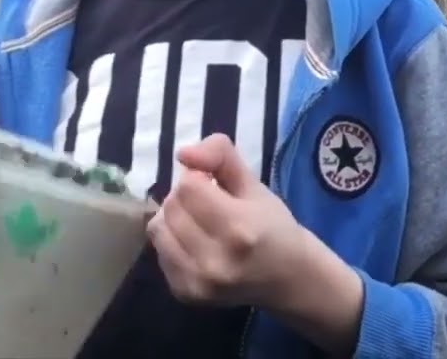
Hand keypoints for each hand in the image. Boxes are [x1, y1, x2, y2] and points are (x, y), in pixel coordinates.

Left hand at [146, 133, 306, 307]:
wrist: (288, 278)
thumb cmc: (273, 227)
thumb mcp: (255, 184)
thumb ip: (221, 157)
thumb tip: (183, 153)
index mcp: (239, 228)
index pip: (188, 186)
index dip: (199, 177)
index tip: (215, 185)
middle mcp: (215, 260)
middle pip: (171, 206)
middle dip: (185, 196)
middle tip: (208, 203)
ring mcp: (197, 282)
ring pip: (158, 228)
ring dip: (174, 218)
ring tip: (199, 222)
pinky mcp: (185, 293)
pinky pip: (159, 252)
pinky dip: (172, 241)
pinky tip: (195, 244)